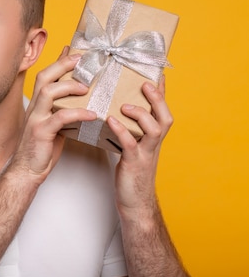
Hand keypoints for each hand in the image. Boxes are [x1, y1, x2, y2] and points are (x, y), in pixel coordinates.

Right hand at [10, 47, 96, 182]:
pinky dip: (77, 114)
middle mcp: (34, 107)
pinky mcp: (41, 133)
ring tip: (87, 88)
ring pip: (47, 92)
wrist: (27, 170)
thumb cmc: (43, 147)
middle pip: (44, 77)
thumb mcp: (53, 123)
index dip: (59, 62)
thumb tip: (76, 95)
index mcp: (38, 104)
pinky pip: (59, 118)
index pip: (46, 75)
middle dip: (62, 65)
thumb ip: (62, 107)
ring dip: (68, 86)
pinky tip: (92, 115)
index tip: (76, 52)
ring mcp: (36, 119)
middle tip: (81, 60)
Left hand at [108, 75, 172, 218]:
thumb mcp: (132, 147)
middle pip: (165, 116)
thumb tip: (116, 111)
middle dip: (158, 98)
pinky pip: (131, 146)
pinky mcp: (135, 164)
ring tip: (124, 104)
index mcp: (152, 137)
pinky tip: (111, 121)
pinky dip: (122, 132)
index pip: (161, 110)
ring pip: (154, 130)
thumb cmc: (130, 172)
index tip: (156, 73)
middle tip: (145, 83)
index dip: (161, 92)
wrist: (133, 203)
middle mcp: (154, 143)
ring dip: (142, 114)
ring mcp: (146, 153)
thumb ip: (129, 130)